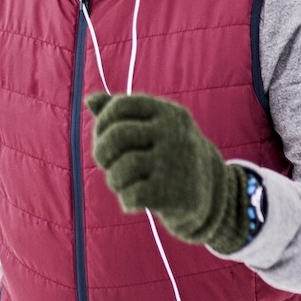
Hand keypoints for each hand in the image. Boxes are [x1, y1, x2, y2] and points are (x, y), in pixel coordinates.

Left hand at [86, 93, 249, 253]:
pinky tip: (136, 200)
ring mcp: (176, 163)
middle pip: (117, 136)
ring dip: (114, 180)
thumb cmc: (167, 155)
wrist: (210, 192)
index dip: (103, 123)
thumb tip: (90, 99)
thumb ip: (120, 114)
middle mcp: (175, 133)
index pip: (121, 106)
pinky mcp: (174, 194)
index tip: (104, 138)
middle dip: (102, 153)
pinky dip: (127, 201)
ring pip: (120, 170)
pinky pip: (131, 196)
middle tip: (106, 165)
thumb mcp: (151, 129)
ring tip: (123, 183)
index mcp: (168, 113)